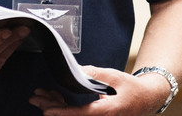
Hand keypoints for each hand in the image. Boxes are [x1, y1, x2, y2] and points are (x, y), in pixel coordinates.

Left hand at [29, 65, 170, 114]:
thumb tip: (78, 71)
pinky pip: (76, 114)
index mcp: (106, 112)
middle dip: (51, 106)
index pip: (80, 114)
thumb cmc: (133, 89)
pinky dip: (64, 105)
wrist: (146, 100)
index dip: (62, 112)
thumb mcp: (116, 77)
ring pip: (72, 115)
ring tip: (40, 95)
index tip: (47, 110)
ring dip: (55, 104)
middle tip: (35, 97)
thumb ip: (96, 74)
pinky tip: (55, 96)